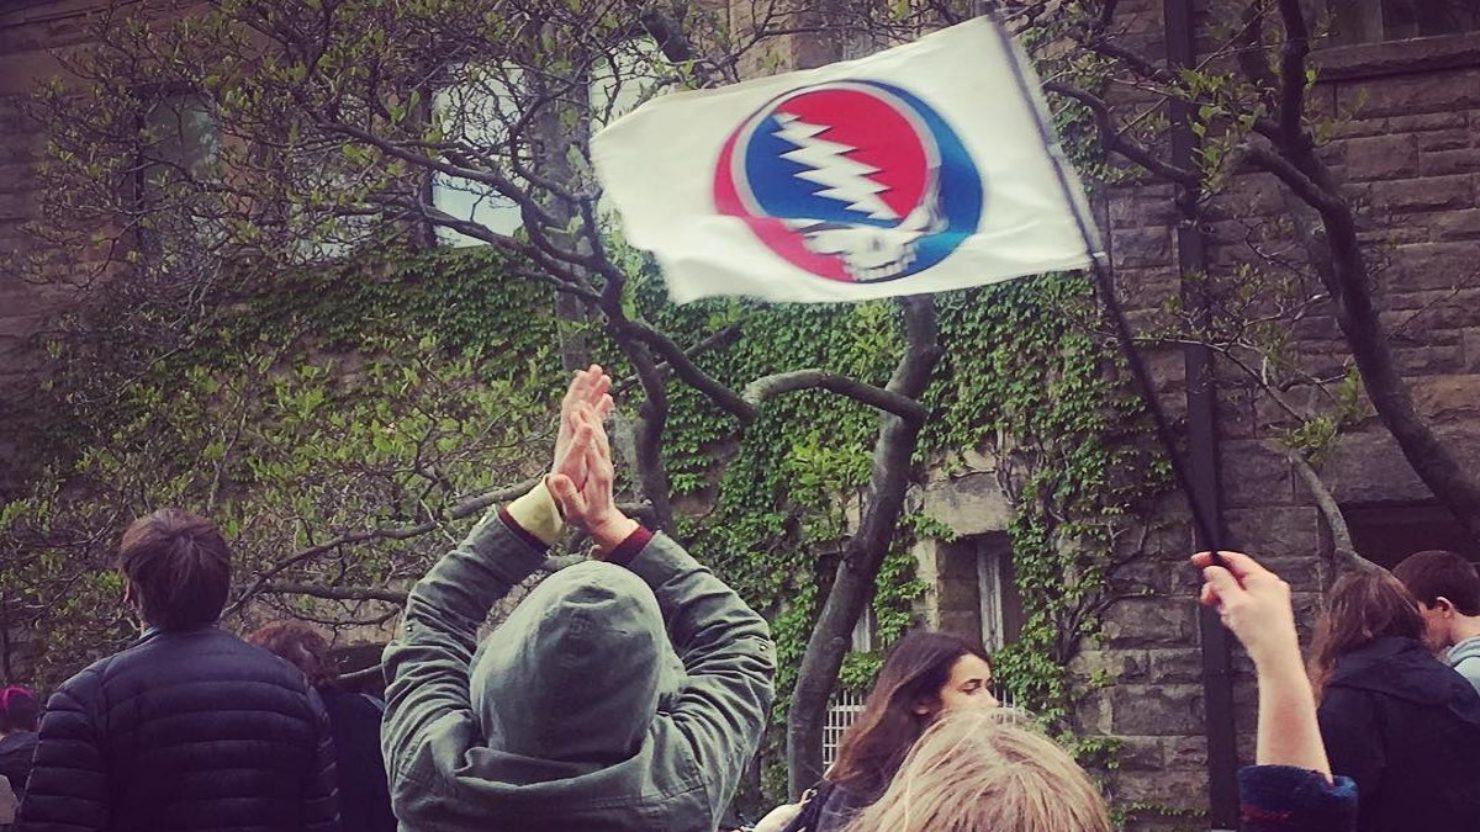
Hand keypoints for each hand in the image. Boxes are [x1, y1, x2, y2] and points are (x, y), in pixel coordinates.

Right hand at [549, 402, 637, 553]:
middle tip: (579, 396)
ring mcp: (606, 462)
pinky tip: (590, 413)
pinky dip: (596, 424)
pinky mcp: (604, 461)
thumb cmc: (586, 518)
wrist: (604, 522)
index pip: (590, 447)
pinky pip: (601, 438)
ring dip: (594, 415)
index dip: (583, 429)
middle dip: (589, 415)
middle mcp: (605, 464)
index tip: (575, 413)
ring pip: (601, 434)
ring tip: (585, 398)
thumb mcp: (575, 510)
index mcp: (598, 474)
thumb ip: (567, 494)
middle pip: (598, 436)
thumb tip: (557, 478)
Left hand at [550, 365, 612, 492]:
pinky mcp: (583, 441)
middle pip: (578, 402)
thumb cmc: (567, 483)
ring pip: (586, 408)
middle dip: (587, 385)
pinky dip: (599, 408)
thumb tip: (587, 424)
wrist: (560, 496)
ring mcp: (576, 435)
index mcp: (568, 435)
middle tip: (597, 369)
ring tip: (606, 379)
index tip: (586, 374)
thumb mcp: (572, 465)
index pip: (572, 406)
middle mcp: (571, 432)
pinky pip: (592, 419)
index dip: (578, 390)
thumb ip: (578, 445)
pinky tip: (608, 400)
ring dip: (594, 393)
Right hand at [1193, 550, 1301, 671]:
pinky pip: (1245, 602)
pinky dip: (1235, 609)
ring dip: (1226, 600)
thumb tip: (1213, 569)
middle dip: (1218, 586)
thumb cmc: (1263, 633)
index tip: (1198, 561)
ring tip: (1226, 616)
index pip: (1234, 559)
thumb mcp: (1235, 603)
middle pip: (1235, 576)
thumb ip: (1222, 582)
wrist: (1277, 658)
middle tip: (1208, 598)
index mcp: (1264, 579)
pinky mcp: (1269, 610)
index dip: (1214, 559)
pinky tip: (1234, 622)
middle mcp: (1270, 585)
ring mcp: (1271, 598)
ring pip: (1238, 590)